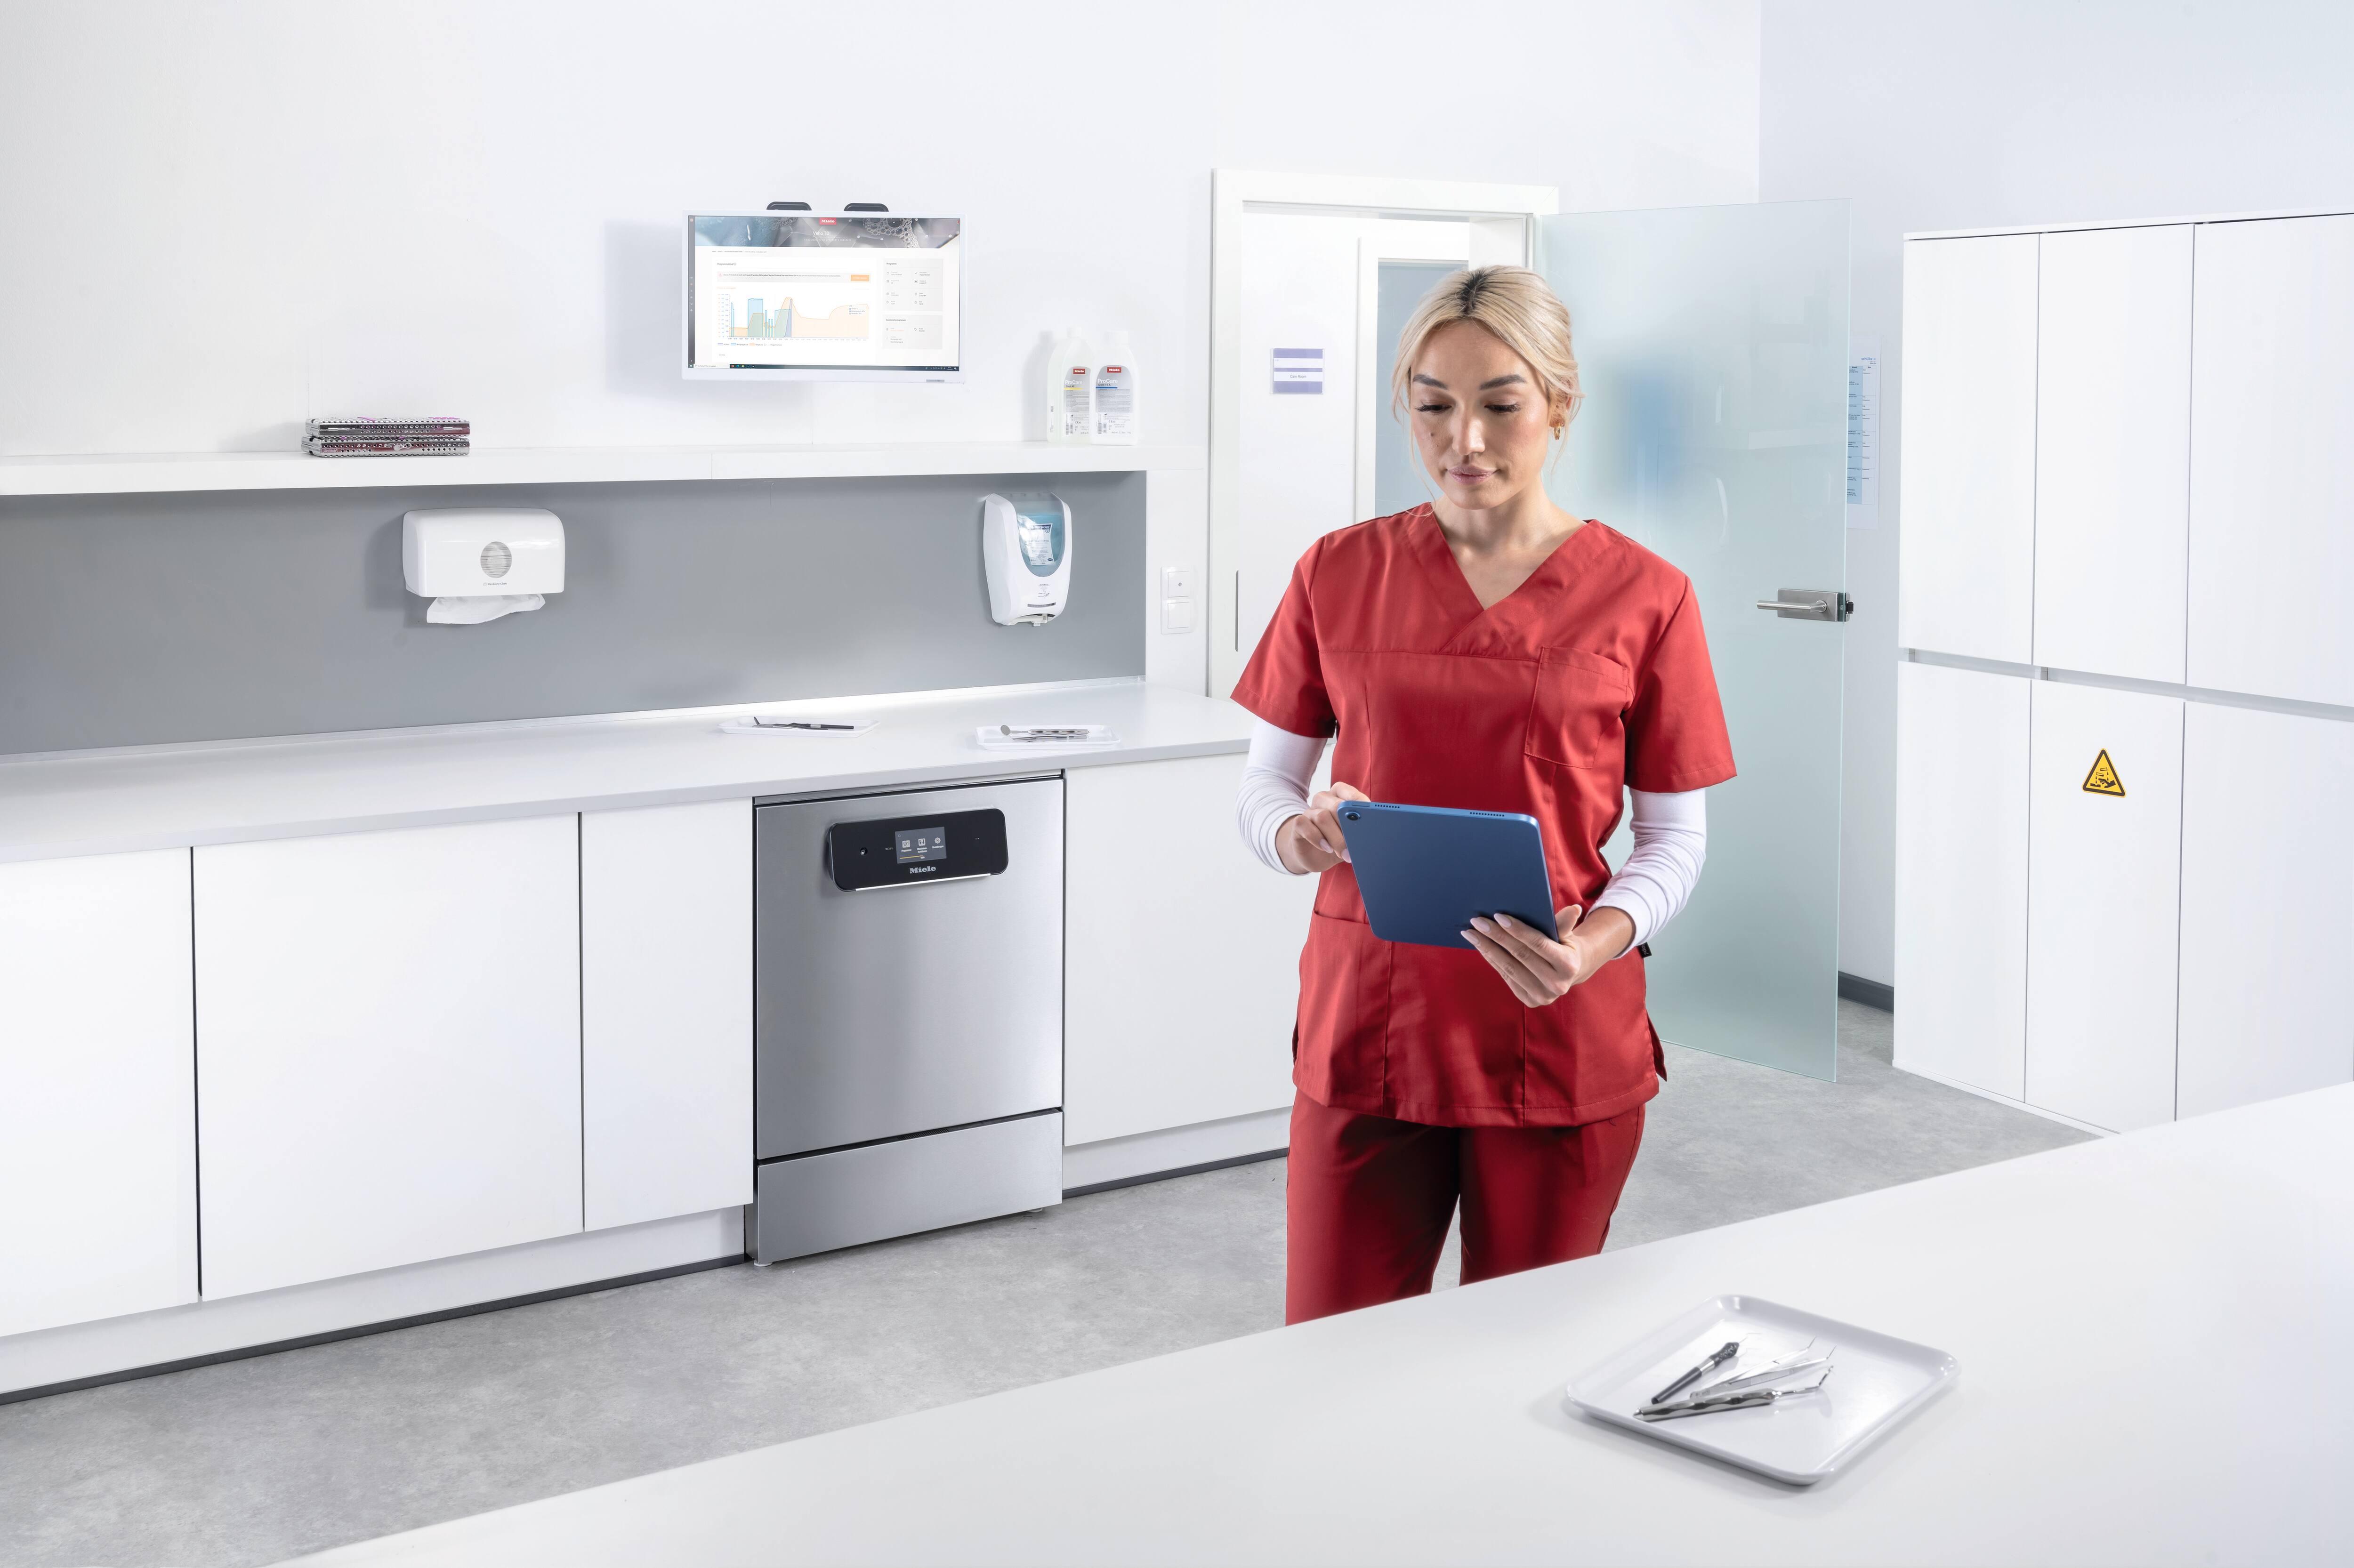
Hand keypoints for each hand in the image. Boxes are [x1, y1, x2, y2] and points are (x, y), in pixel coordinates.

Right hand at [1275, 782, 1369, 874]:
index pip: (1347, 792)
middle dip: (1347, 827)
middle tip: (1355, 845)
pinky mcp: (1298, 824)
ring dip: (1335, 838)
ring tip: (1344, 853)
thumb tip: (1368, 831)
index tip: (1369, 817)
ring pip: (1322, 817)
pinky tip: (1327, 848)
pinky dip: (1317, 838)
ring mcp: (1309, 811)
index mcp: (1338, 796)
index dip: (1358, 802)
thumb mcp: (1350, 835)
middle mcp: (1323, 800)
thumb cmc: (1335, 841)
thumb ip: (1357, 829)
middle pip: (1335, 806)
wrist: (1314, 855)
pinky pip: (1305, 825)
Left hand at [1461, 904, 1634, 1007]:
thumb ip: (1564, 924)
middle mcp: (1557, 984)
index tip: (1498, 916)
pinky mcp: (1529, 1001)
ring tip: (1471, 933)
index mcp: (1569, 965)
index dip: (1518, 930)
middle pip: (1520, 955)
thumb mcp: (1567, 934)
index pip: (1538, 944)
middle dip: (1496, 936)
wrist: (1569, 973)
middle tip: (1477, 921)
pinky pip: (1505, 976)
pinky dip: (1492, 960)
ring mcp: (1542, 996)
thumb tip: (1574, 908)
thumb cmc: (1564, 946)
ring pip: (1509, 967)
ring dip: (1487, 948)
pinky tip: (1480, 946)